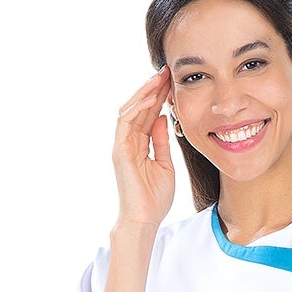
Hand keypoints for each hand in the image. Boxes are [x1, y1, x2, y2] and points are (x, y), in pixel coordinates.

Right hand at [112, 65, 175, 229]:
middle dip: (152, 88)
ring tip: (159, 78)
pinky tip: (150, 97)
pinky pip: (125, 122)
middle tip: (167, 71)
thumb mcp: (165, 164)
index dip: (159, 97)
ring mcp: (122, 145)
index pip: (148, 114)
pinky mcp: (119, 151)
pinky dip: (137, 108)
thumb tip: (163, 119)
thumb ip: (161, 142)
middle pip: (139, 108)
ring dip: (144, 93)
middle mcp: (128, 142)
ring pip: (130, 110)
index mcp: (139, 145)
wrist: (144, 219)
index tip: (172, 82)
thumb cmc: (155, 198)